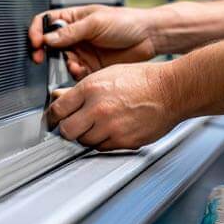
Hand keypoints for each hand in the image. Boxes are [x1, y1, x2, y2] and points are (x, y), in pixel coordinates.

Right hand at [29, 5, 158, 79]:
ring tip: (74, 65)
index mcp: (73, 18)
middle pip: (48, 45)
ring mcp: (82, 52)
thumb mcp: (96, 22)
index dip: (36, 31)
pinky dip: (75, 74)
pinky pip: (75, 74)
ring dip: (64, 65)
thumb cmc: (127, 22)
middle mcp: (75, 35)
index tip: (35, 42)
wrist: (149, 38)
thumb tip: (47, 39)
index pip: (45, 22)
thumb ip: (71, 32)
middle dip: (43, 53)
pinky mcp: (90, 67)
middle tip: (41, 59)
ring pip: (61, 62)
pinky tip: (82, 71)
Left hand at [44, 62, 182, 150]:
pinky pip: (103, 148)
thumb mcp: (107, 74)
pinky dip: (104, 142)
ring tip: (99, 124)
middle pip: (67, 131)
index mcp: (91, 88)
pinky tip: (112, 129)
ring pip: (85, 142)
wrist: (171, 90)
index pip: (57, 110)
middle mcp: (98, 109)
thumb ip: (80, 89)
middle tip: (73, 126)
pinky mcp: (124, 141)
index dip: (53, 116)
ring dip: (87, 136)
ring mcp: (111, 127)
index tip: (54, 119)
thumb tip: (59, 97)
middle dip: (67, 130)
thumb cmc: (142, 80)